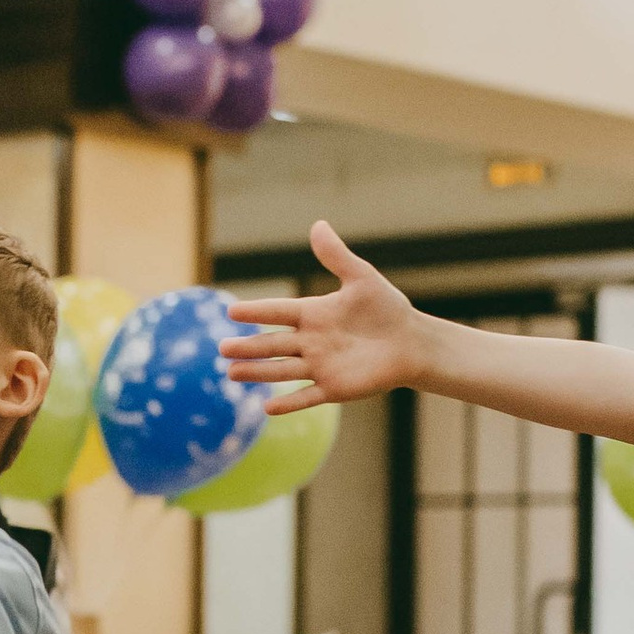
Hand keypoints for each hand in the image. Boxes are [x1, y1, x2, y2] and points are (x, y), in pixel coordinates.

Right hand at [223, 223, 424, 409]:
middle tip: (222, 348)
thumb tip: (317, 224)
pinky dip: (289, 404)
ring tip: (231, 373)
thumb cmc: (387, 309)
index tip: (232, 311)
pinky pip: (307, 397)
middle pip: (273, 344)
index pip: (278, 312)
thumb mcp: (361, 278)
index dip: (256, 311)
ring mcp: (320, 366)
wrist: (411, 342)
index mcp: (313, 314)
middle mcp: (310, 341)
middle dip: (248, 347)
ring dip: (258, 373)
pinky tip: (267, 409)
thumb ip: (336, 256)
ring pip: (282, 371)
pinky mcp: (334, 388)